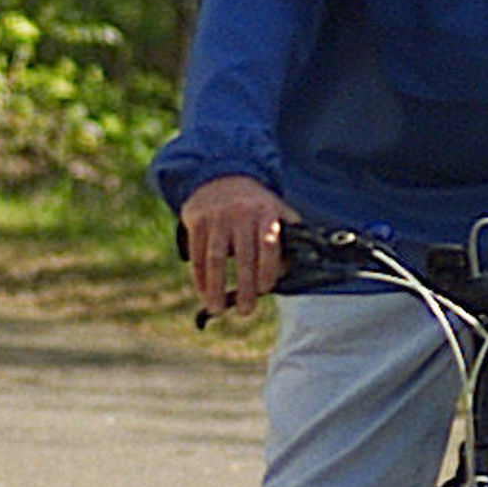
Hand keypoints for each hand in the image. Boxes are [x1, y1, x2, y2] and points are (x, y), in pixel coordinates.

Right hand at [179, 173, 295, 316]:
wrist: (222, 175)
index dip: (268, 269)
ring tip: (218, 309)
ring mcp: (217, 216)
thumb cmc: (255, 204)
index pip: (269, 245)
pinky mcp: (197, 219)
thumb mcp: (276, 209)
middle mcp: (241, 213)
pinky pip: (197, 254)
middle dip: (245, 287)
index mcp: (265, 212)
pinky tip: (203, 292)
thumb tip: (290, 269)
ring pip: (215, 259)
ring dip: (216, 287)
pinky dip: (199, 277)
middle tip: (246, 311)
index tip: (266, 289)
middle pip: (243, 257)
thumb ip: (288, 235)